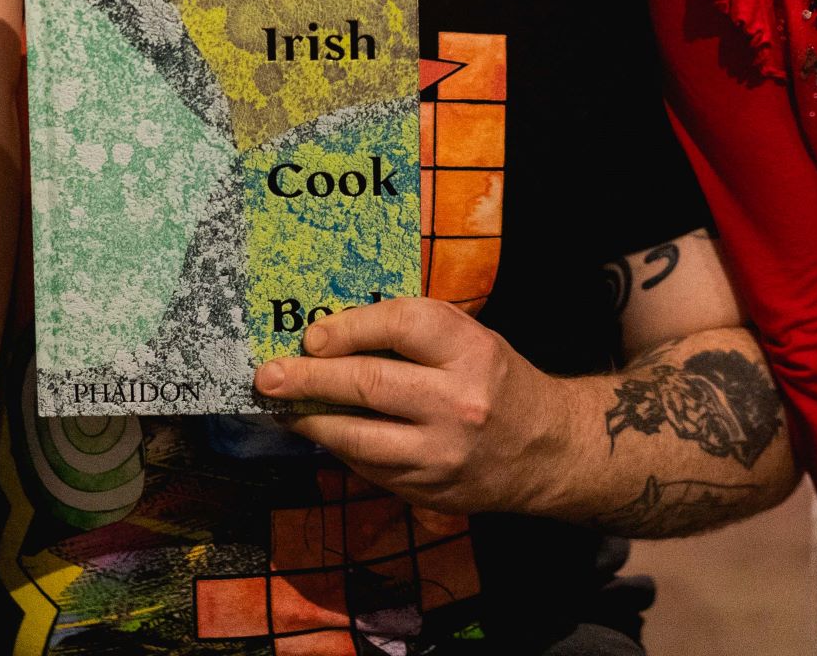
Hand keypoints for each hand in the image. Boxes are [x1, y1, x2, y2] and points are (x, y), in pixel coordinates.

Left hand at [251, 298, 563, 513]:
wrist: (549, 451)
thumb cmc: (497, 382)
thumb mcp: (471, 341)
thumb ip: (413, 334)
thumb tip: (332, 333)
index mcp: (471, 351)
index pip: (399, 325)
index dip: (347, 327)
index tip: (310, 336)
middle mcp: (458, 402)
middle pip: (369, 383)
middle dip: (309, 379)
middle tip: (267, 377)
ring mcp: (443, 453)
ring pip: (360, 437)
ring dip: (312, 423)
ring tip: (283, 410)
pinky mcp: (430, 490)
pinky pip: (370, 468)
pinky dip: (341, 450)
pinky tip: (323, 435)